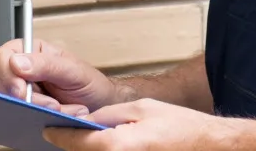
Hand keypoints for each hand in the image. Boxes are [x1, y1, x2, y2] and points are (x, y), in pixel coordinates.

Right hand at [0, 38, 118, 115]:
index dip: (7, 73)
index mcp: (31, 52)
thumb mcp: (73, 70)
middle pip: (3, 85)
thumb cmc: (90, 83)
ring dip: (39, 110)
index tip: (22, 89)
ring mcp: (24, 93)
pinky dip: (38, 121)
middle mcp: (23, 72)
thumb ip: (46, 64)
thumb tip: (16, 62)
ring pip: (12, 104)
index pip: (2, 57)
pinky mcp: (26, 111)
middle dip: (29, 99)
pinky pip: (20, 118)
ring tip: (62, 110)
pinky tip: (55, 118)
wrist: (102, 107)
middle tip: (53, 104)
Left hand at [43, 98, 241, 150]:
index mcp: (116, 146)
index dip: (58, 135)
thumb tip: (85, 121)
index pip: (74, 143)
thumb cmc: (180, 127)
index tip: (47, 130)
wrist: (208, 147)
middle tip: (61, 135)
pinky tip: (106, 145)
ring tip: (81, 141)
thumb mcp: (141, 109)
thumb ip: (108, 116)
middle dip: (73, 145)